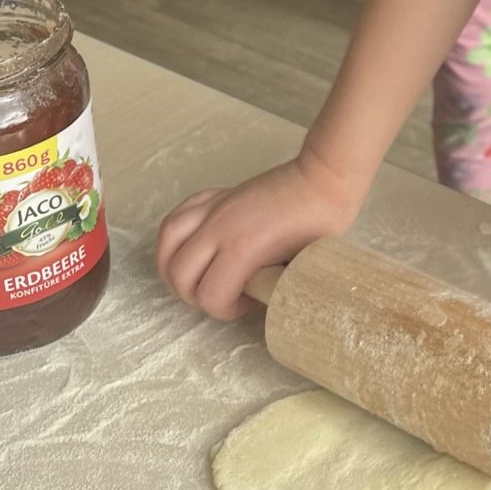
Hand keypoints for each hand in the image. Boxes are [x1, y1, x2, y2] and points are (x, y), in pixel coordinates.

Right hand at [156, 149, 361, 319]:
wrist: (322, 179)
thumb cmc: (320, 221)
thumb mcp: (300, 264)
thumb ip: (272, 284)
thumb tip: (257, 299)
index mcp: (243, 248)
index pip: (210, 295)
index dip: (223, 310)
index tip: (245, 305)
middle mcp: (220, 226)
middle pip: (178, 272)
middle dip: (194, 295)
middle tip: (220, 296)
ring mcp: (214, 208)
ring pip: (167, 240)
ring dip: (173, 266)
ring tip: (194, 277)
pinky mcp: (216, 195)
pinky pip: (178, 214)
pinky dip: (174, 236)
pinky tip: (190, 246)